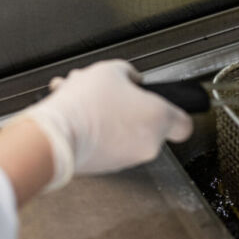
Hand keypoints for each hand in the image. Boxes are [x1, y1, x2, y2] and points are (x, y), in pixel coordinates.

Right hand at [21, 60, 192, 189]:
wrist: (54, 137)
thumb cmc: (85, 105)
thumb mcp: (110, 70)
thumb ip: (128, 73)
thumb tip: (130, 79)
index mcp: (159, 120)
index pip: (185, 125)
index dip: (176, 112)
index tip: (168, 106)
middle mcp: (148, 144)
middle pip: (149, 124)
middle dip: (131, 108)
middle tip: (114, 95)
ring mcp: (127, 159)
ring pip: (125, 133)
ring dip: (110, 116)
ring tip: (86, 100)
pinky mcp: (107, 168)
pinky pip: (107, 143)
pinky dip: (96, 130)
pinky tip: (77, 113)